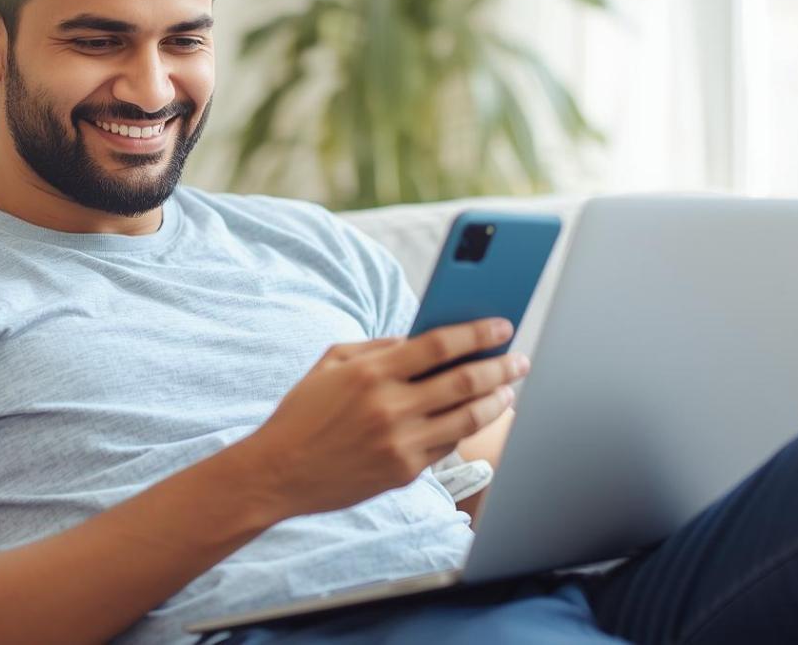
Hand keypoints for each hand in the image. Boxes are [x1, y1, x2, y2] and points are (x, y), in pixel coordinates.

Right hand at [236, 318, 528, 518]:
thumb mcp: (331, 362)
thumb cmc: (303, 412)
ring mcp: (400, 443)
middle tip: (519, 359)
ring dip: (495, 402)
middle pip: (463, 382)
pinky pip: (447, 446)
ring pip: (466, 419)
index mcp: (371, 372)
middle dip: (500, 368)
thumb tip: (422, 340)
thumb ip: (377, 347)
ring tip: (508, 390)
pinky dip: (465, 428)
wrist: (277, 472)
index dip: (477, 333)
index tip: (502, 325)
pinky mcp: (403, 472)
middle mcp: (390, 407)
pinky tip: (475, 417)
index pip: (438, 345)